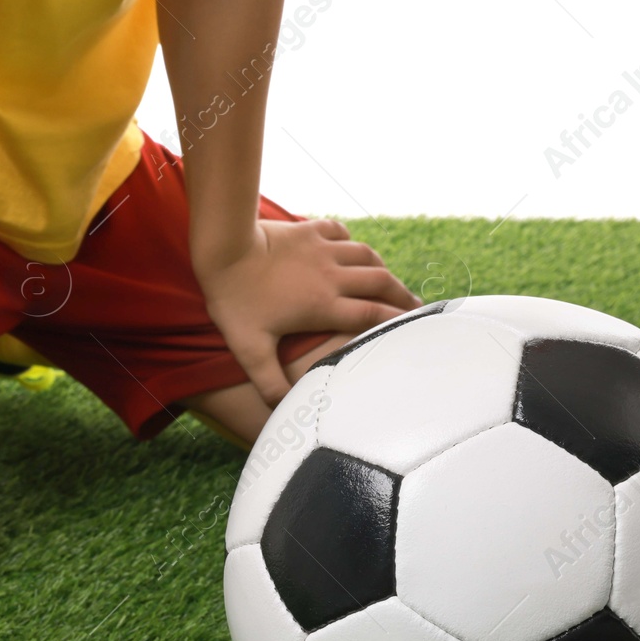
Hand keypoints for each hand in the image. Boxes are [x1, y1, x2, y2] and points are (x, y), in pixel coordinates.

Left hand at [196, 219, 420, 405]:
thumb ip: (268, 382)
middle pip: (381, 283)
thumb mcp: (249, 349)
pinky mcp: (309, 230)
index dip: (396, 321)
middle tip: (415, 307)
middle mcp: (331, 275)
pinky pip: (342, 233)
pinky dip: (352, 243)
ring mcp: (322, 249)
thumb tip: (282, 410)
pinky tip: (351, 250)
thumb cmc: (234, 299)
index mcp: (323, 305)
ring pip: (367, 256)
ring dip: (382, 269)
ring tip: (389, 281)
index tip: (414, 328)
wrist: (224, 248)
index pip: (372, 314)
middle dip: (402, 296)